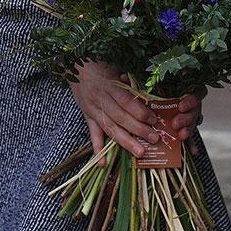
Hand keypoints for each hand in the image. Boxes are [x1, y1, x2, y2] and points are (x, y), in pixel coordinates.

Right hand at [67, 61, 197, 155]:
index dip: (140, 111)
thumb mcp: (116, 67)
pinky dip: (97, 149)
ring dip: (125, 142)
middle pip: (120, 117)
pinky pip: (93, 134)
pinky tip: (103, 163)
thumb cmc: (101, 66)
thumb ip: (130, 81)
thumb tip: (149, 95)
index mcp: (109, 85)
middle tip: (154, 138)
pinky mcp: (87, 117)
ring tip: (140, 152)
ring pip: (110, 128)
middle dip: (138, 129)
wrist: (75, 66)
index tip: (154, 119)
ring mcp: (93, 110)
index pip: (126, 101)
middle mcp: (100, 99)